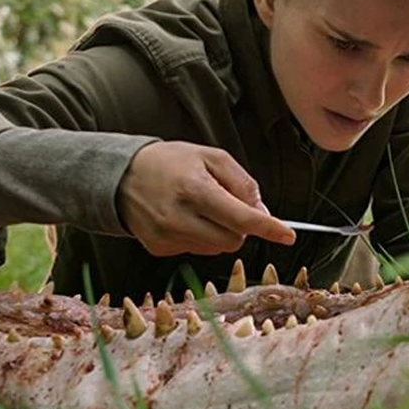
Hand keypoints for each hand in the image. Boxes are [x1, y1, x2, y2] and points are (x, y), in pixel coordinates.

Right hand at [117, 141, 295, 256]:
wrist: (120, 175)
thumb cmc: (171, 162)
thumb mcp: (211, 157)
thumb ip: (242, 183)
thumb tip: (262, 212)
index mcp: (195, 190)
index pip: (241, 218)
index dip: (268, 228)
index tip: (288, 235)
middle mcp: (179, 218)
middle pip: (233, 239)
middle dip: (241, 226)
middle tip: (229, 204)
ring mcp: (166, 237)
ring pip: (217, 248)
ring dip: (221, 232)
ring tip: (202, 208)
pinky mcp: (158, 248)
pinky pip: (197, 251)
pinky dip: (201, 237)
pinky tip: (185, 218)